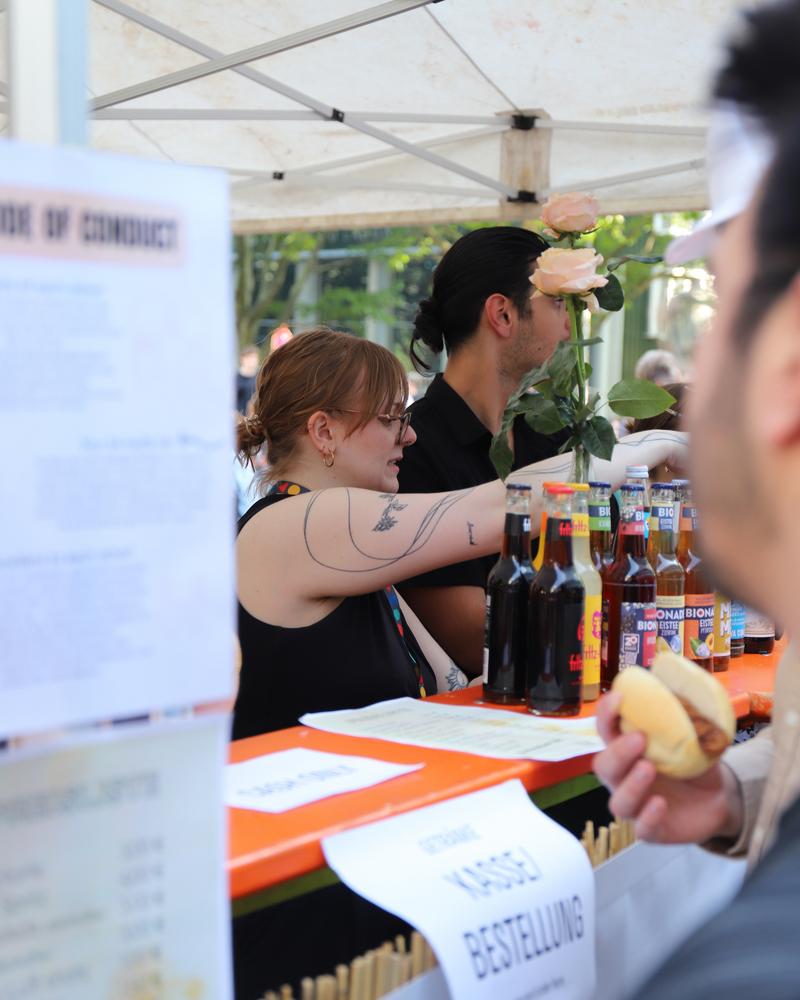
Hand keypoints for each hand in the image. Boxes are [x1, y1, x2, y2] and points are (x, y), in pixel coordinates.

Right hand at [592, 691, 742, 843]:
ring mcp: (637, 803)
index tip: (620, 697)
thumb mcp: (694, 732)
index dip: (607, 713)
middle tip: (640, 738)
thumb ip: (686, 711)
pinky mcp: (653, 828)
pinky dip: (648, 817)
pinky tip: (660, 804)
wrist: (719, 796)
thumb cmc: (696, 760)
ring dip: (630, 784)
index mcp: (628, 747)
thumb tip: (687, 679)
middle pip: (604, 767)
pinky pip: (641, 828)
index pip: (606, 729)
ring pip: (618, 801)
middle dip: (617, 751)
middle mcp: (625, 776)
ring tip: (649, 769)